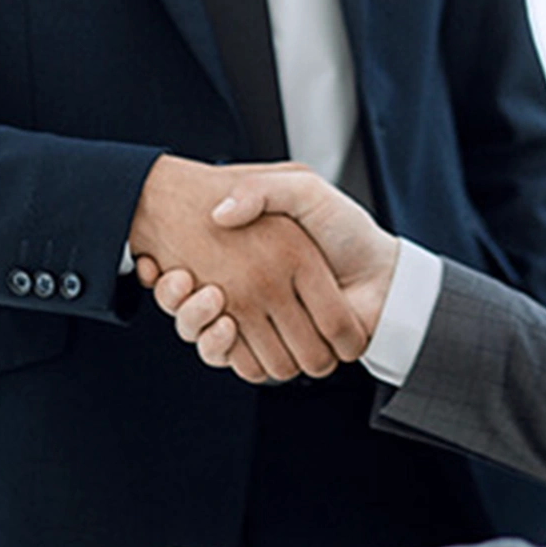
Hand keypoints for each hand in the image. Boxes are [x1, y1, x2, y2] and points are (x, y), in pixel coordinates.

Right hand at [130, 157, 365, 380]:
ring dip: (192, 320)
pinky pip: (231, 359)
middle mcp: (249, 289)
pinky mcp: (273, 348)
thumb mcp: (302, 187)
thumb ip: (263, 189)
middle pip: (188, 305)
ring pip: (203, 333)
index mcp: (248, 255)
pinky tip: (223, 322)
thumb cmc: (346, 229)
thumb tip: (219, 214)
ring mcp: (259, 320)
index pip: (187, 269)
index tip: (163, 262)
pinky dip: (218, 347)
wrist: (382, 273)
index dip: (170, 273)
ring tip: (202, 294)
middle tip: (178, 279)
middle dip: (178, 299)